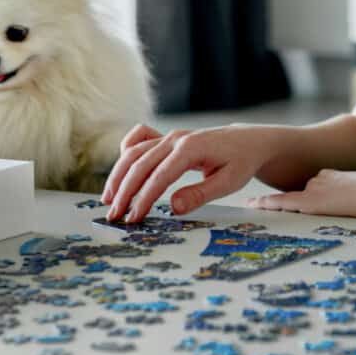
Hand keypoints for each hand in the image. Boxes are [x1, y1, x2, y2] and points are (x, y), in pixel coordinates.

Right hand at [100, 123, 272, 221]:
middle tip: (114, 217)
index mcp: (191, 148)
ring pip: (133, 153)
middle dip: (124, 192)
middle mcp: (175, 139)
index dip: (143, 198)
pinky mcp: (165, 138)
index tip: (134, 218)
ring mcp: (168, 136)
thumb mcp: (229, 182)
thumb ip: (201, 194)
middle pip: (140, 165)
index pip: (159, 176)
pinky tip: (119, 171)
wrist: (247, 141)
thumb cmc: (240, 162)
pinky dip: (125, 153)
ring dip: (118, 176)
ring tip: (108, 200)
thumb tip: (174, 207)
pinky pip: (139, 140)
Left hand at [247, 169, 355, 218]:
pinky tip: (254, 205)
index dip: (292, 191)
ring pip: (286, 198)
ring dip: (267, 202)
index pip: (308, 185)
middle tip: (253, 201)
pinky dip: (268, 204)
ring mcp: (313, 190)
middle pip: (294, 191)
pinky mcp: (310, 201)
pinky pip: (283, 203)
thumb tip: (343, 197)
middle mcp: (318, 180)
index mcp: (329, 177)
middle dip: (273, 198)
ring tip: (250, 204)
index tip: (278, 193)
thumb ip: (343, 191)